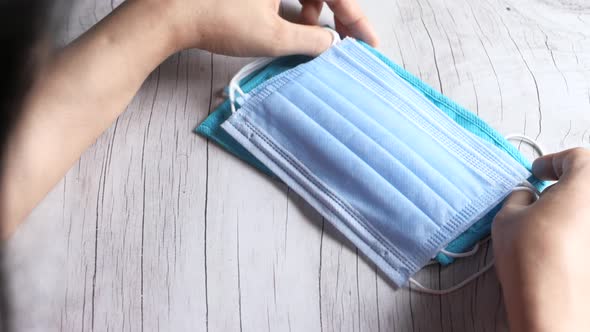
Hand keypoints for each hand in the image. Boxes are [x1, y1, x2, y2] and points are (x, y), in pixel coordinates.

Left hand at [152, 0, 378, 55]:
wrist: (167, 12)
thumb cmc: (217, 18)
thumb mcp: (272, 36)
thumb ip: (311, 41)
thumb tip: (333, 44)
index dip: (357, 21)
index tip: (369, 45)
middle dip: (334, 17)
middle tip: (339, 45)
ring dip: (310, 13)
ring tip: (301, 37)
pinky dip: (291, 8)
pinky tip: (287, 27)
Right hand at [492, 148, 589, 331]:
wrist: (553, 305)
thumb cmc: (532, 257)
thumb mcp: (507, 216)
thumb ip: (519, 197)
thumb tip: (527, 197)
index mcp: (587, 183)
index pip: (576, 158)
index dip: (552, 162)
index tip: (537, 171)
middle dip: (568, 182)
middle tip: (545, 191)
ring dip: (575, 207)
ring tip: (549, 219)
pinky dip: (580, 228)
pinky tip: (561, 242)